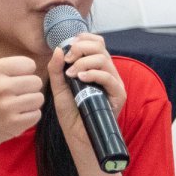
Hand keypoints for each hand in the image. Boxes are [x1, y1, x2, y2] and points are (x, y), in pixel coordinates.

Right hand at [0, 20, 44, 145]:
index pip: (29, 65)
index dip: (23, 72)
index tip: (10, 79)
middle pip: (36, 82)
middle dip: (28, 88)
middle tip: (13, 94)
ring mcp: (6, 107)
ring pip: (39, 98)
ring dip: (31, 102)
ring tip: (15, 104)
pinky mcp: (14, 124)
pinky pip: (37, 114)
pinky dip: (30, 116)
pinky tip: (16, 116)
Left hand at [46, 33, 125, 152]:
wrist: (78, 136)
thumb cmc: (71, 113)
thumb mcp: (59, 88)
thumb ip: (56, 69)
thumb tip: (57, 49)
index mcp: (96, 67)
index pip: (96, 42)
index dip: (83, 39)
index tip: (68, 47)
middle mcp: (107, 72)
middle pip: (100, 47)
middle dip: (81, 48)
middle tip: (68, 59)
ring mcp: (114, 83)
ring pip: (104, 59)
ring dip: (84, 62)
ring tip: (71, 74)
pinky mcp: (118, 95)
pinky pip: (108, 78)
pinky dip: (93, 74)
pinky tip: (80, 78)